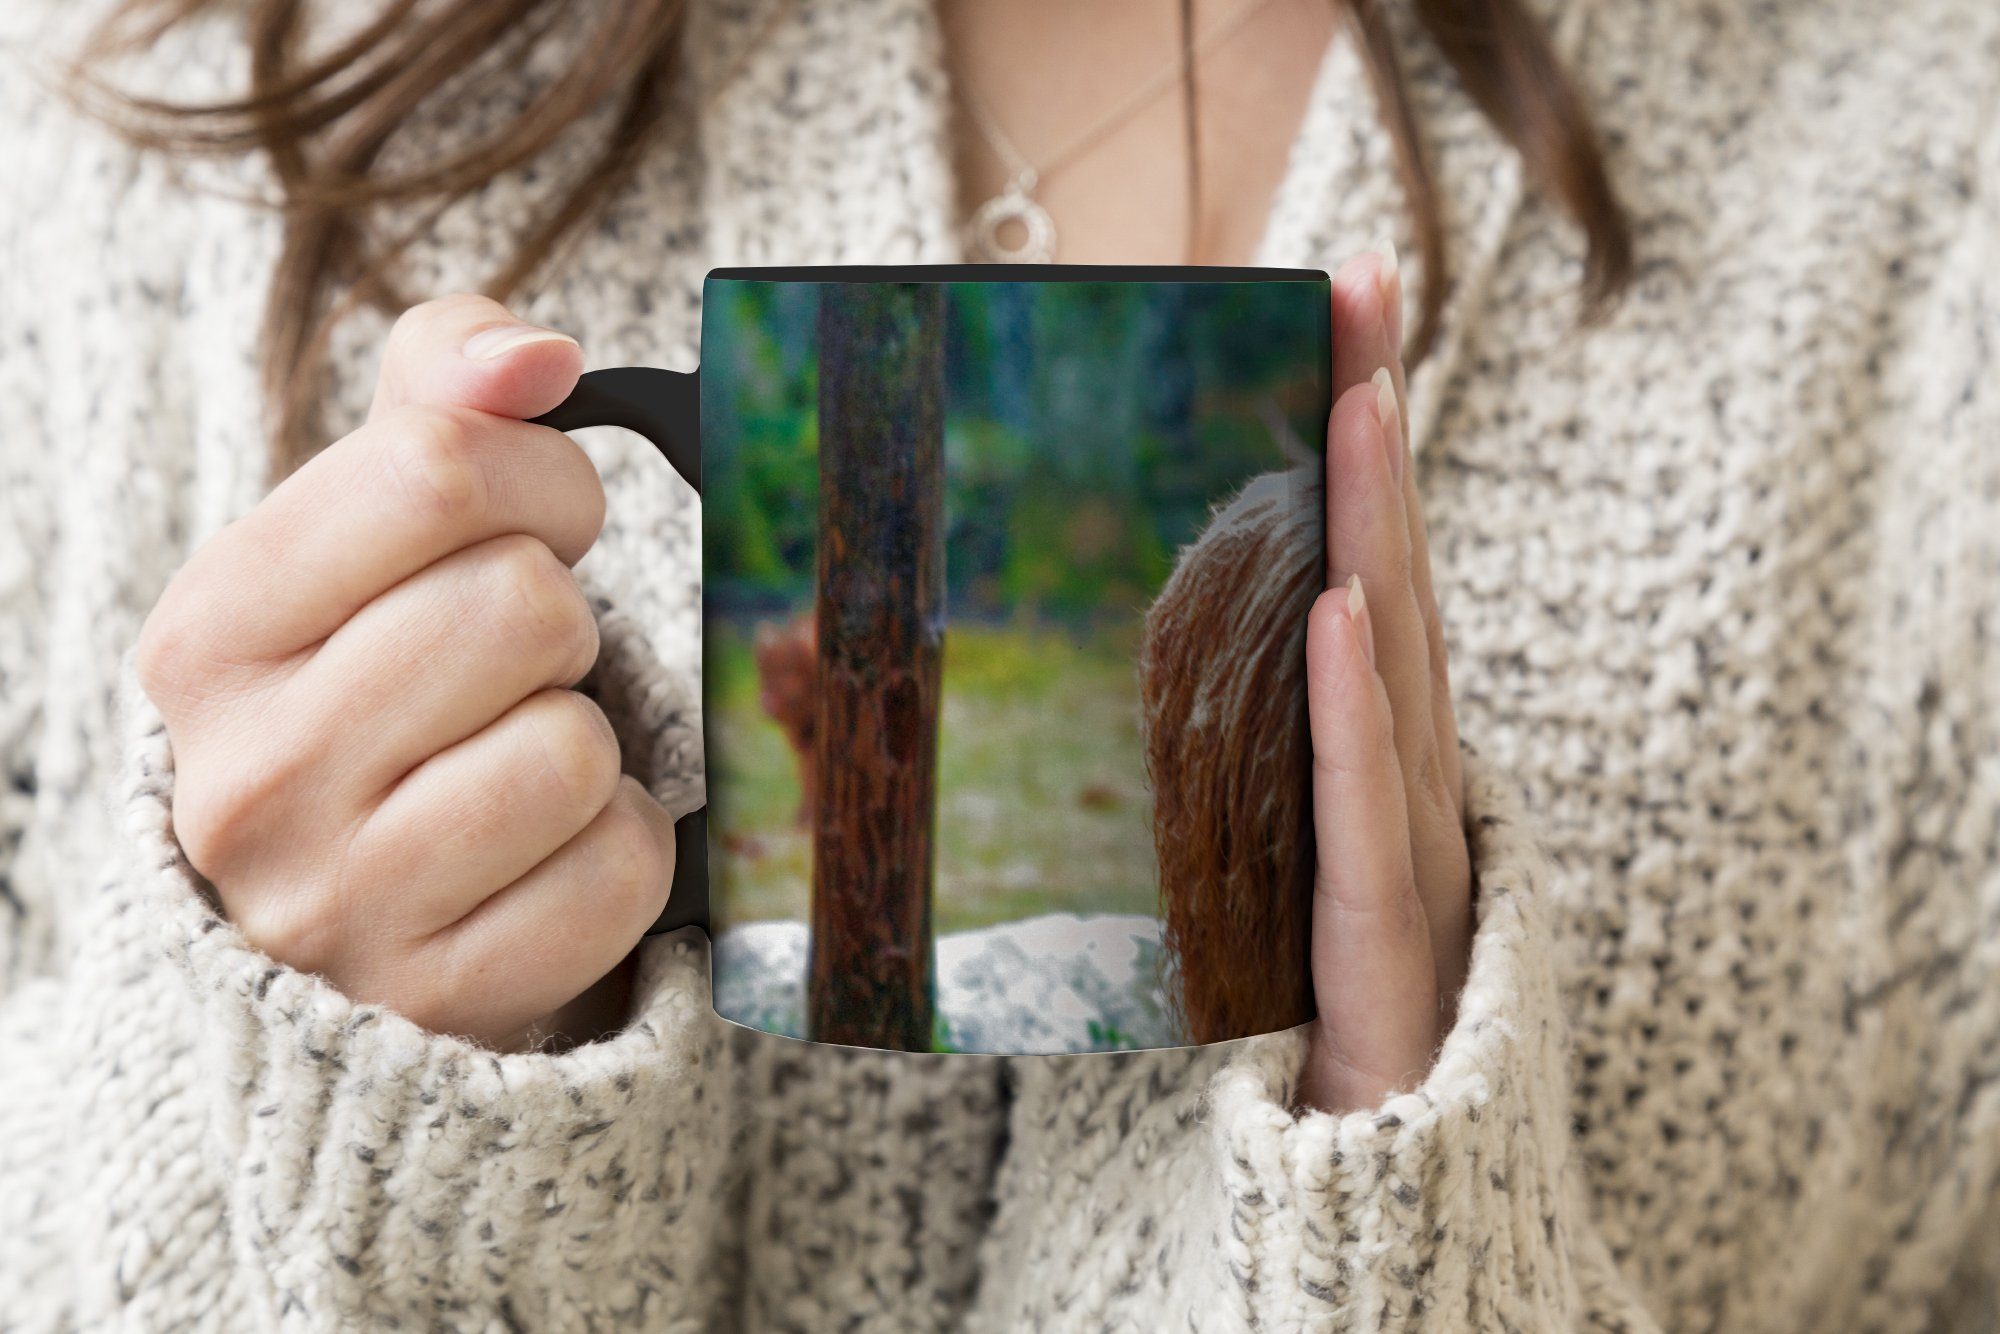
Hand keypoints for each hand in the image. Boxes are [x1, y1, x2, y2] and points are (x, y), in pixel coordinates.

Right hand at [137, 296, 677, 1051]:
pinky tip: (546, 846)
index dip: (541, 479)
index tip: (542, 523)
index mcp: (214, 630)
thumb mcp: (369, 521)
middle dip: (558, 619)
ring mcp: (341, 902)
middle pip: (523, 606)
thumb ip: (445, 389)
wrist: (349, 902)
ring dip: (584, 737)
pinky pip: (614, 869)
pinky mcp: (444, 990)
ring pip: (572, 748)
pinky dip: (615, 844)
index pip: (436, 471)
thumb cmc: (382, 678)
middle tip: (518, 662)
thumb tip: (538, 357)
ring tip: (514, 753)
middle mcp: (250, 775)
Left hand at [1297, 248, 1472, 1112]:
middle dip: (1379, 436)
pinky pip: (1364, 806)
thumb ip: (1235, 739)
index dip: (1366, 440)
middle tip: (1365, 290)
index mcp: (1373, 743)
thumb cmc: (1319, 993)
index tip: (1349, 308)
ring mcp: (1408, 842)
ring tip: (1356, 407)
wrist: (1374, 1160)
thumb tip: (1100, 645)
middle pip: (1395, 578)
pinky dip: (1355, 708)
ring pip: (1396, 665)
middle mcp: (1405, 770)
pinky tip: (1340, 609)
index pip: (1370, 563)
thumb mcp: (1262, 840)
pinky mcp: (1383, 929)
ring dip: (1377, 530)